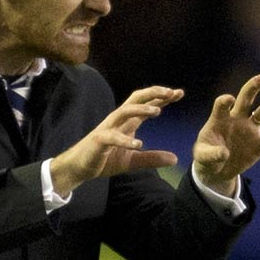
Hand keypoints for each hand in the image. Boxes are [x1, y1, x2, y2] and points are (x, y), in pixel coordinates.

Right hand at [50, 86, 183, 196]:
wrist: (80, 167)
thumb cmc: (105, 159)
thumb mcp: (133, 161)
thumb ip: (152, 158)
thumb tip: (175, 159)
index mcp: (128, 122)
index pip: (147, 104)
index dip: (163, 98)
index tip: (180, 93)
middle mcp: (119, 120)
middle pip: (136, 99)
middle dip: (153, 93)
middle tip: (172, 92)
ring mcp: (108, 128)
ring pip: (124, 111)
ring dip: (141, 110)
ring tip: (157, 111)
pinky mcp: (99, 140)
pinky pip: (113, 137)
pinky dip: (125, 140)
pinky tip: (138, 144)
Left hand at [193, 74, 259, 195]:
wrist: (217, 169)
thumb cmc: (206, 158)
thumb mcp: (203, 157)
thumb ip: (212, 154)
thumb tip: (225, 153)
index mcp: (220, 119)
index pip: (223, 104)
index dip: (225, 101)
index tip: (229, 100)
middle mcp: (237, 119)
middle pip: (246, 99)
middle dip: (253, 87)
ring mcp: (250, 129)